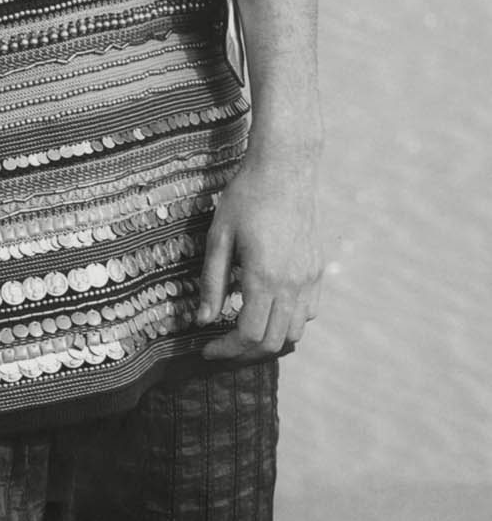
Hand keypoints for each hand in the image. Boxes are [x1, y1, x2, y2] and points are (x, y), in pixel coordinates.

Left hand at [197, 140, 322, 361]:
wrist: (285, 167)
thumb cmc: (245, 196)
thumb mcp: (219, 236)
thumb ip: (212, 281)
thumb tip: (203, 321)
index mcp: (264, 276)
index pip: (248, 335)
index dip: (226, 350)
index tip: (206, 349)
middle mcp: (292, 283)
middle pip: (272, 342)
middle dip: (244, 353)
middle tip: (221, 348)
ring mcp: (309, 278)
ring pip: (294, 332)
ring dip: (267, 340)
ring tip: (241, 332)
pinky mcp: (317, 269)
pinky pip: (308, 312)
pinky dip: (287, 323)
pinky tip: (266, 310)